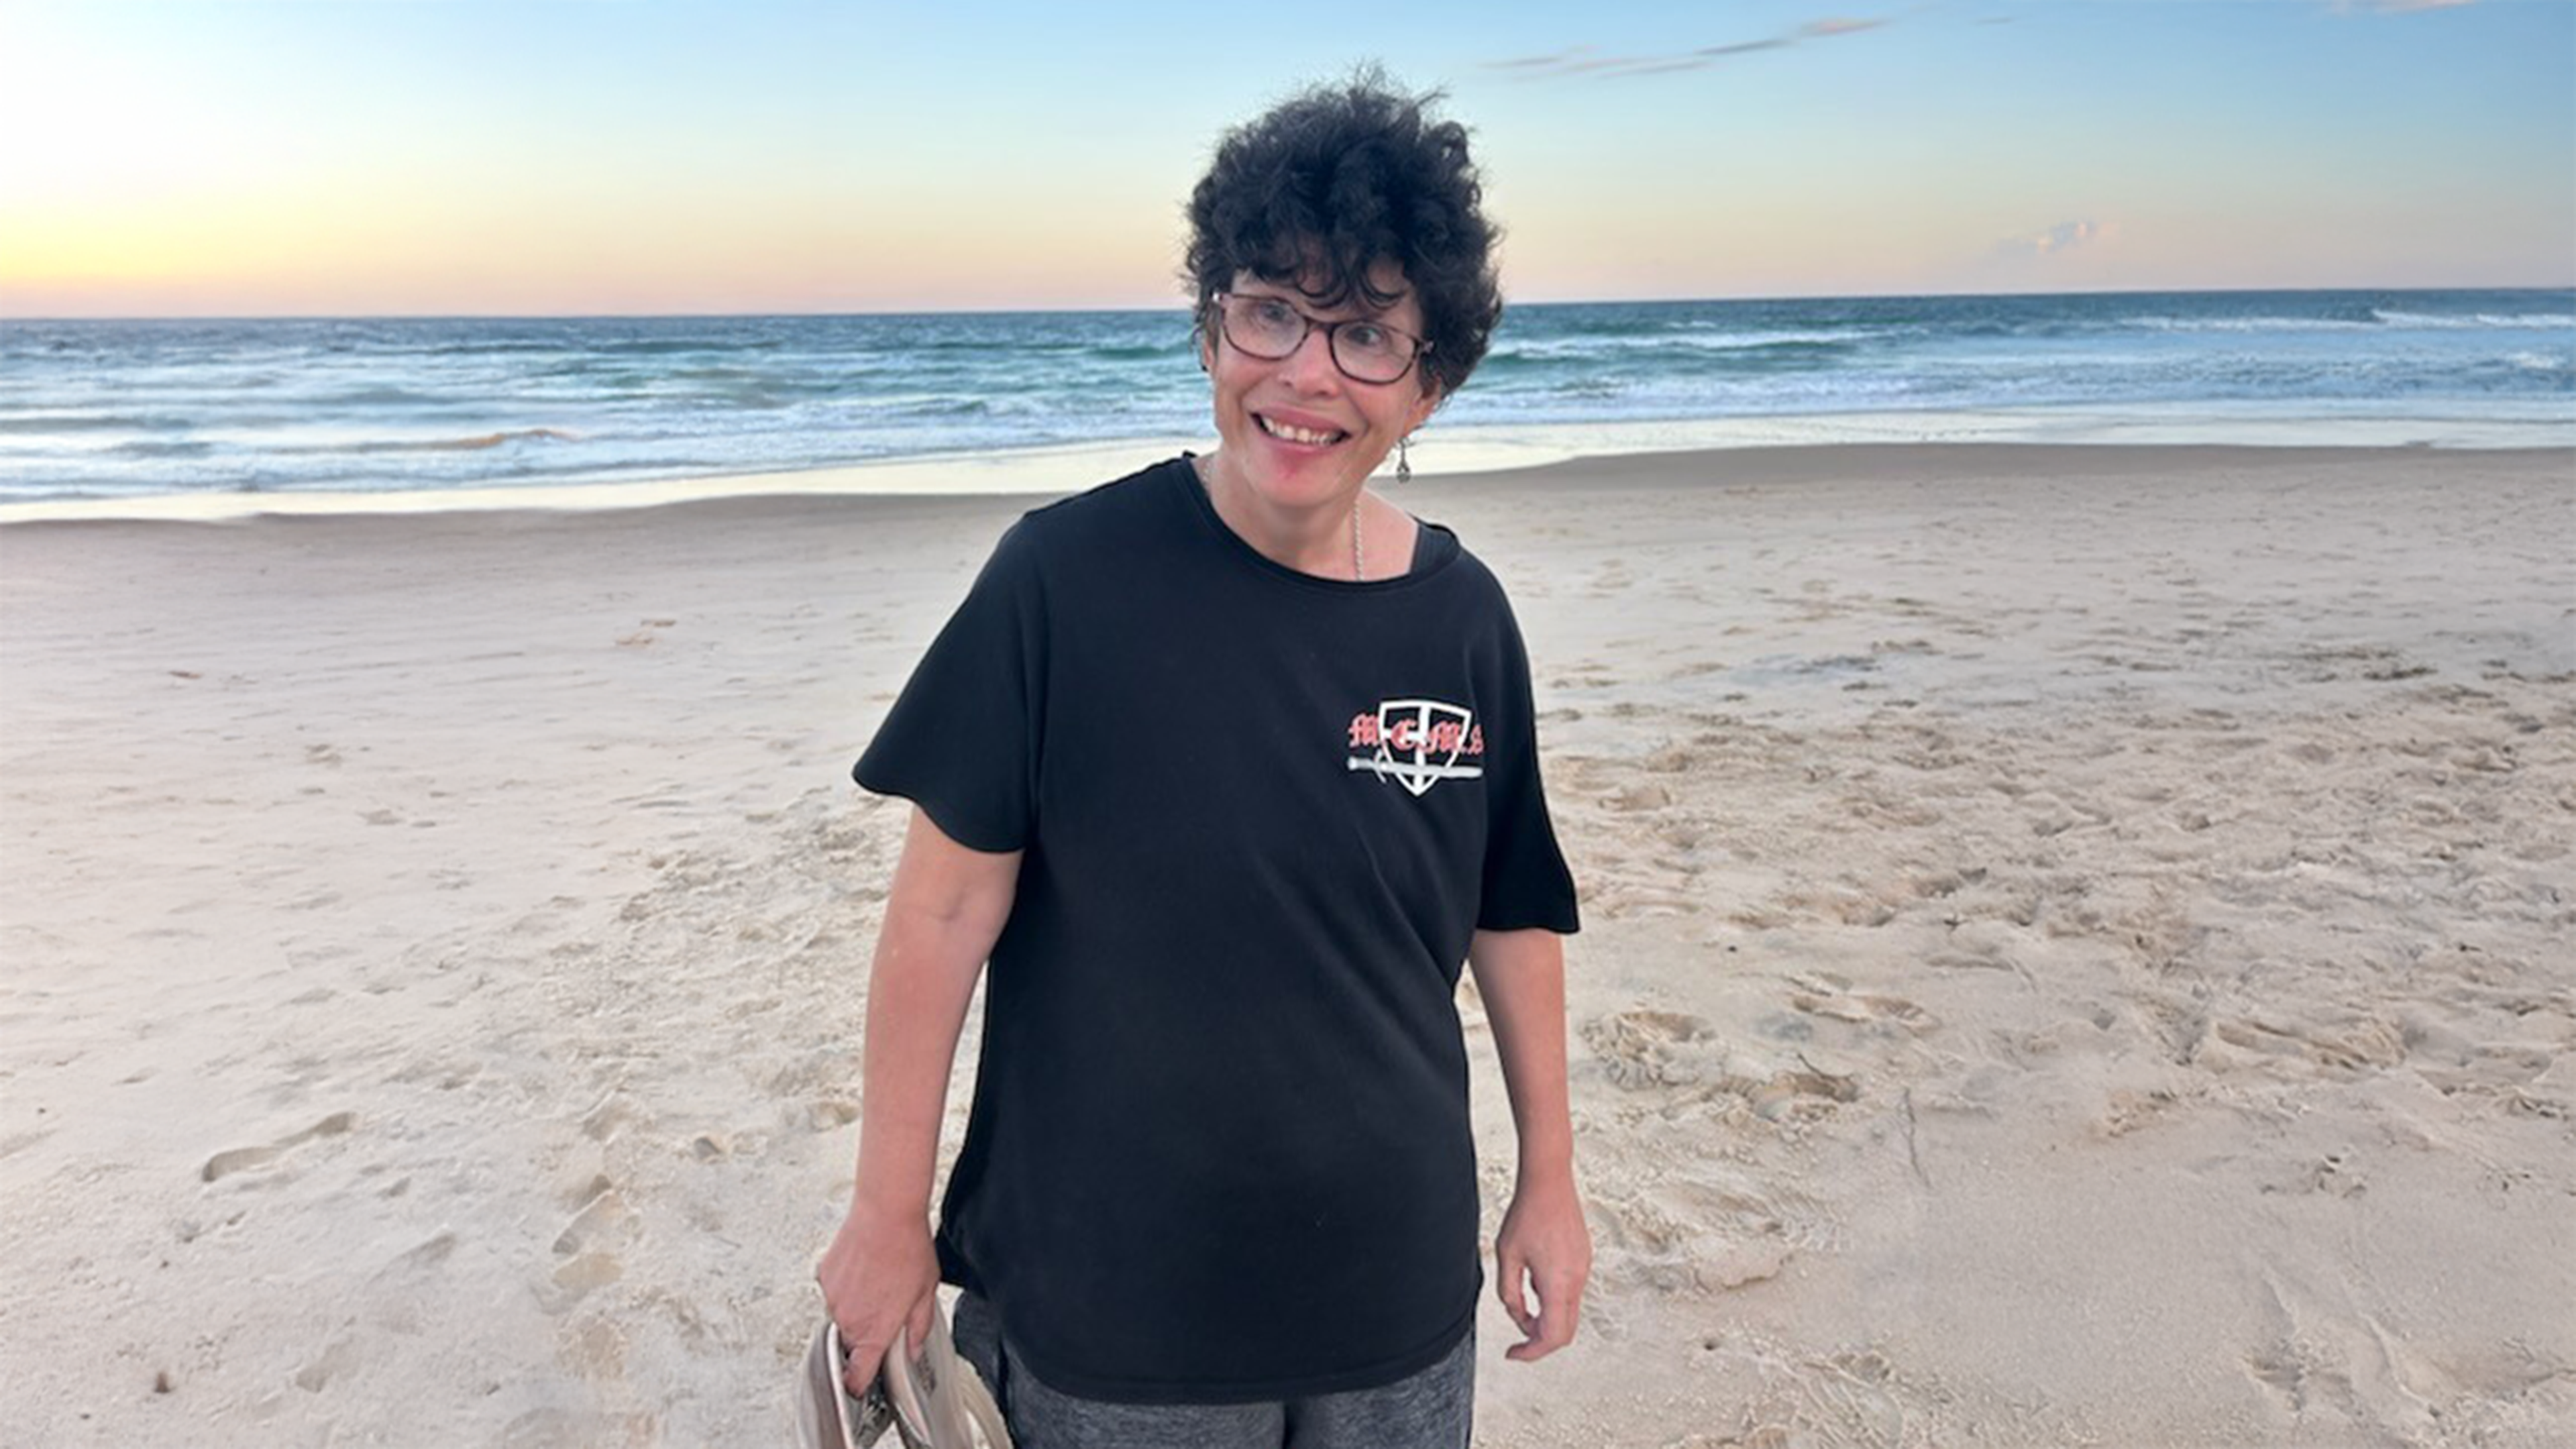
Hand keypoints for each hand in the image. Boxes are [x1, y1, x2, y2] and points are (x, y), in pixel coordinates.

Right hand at [816, 1194, 940, 1393]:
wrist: (886, 1211)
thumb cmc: (908, 1248)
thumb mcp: (925, 1293)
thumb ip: (918, 1328)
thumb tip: (913, 1350)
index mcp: (875, 1330)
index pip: (856, 1375)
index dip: (858, 1384)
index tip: (859, 1386)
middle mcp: (849, 1319)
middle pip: (852, 1343)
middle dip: (866, 1333)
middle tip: (885, 1308)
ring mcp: (833, 1298)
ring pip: (842, 1316)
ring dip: (857, 1307)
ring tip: (877, 1281)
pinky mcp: (823, 1277)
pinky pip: (834, 1292)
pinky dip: (847, 1287)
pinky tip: (864, 1268)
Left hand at [1494, 1170, 1590, 1361]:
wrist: (1549, 1183)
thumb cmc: (1526, 1215)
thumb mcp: (1507, 1256)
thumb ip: (1509, 1293)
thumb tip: (1518, 1315)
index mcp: (1557, 1283)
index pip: (1551, 1337)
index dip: (1531, 1352)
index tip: (1512, 1353)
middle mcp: (1577, 1280)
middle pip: (1565, 1331)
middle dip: (1539, 1338)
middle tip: (1517, 1334)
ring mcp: (1584, 1269)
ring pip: (1568, 1312)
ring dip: (1546, 1317)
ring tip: (1522, 1297)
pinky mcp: (1584, 1260)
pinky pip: (1571, 1292)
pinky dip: (1553, 1300)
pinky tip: (1535, 1277)